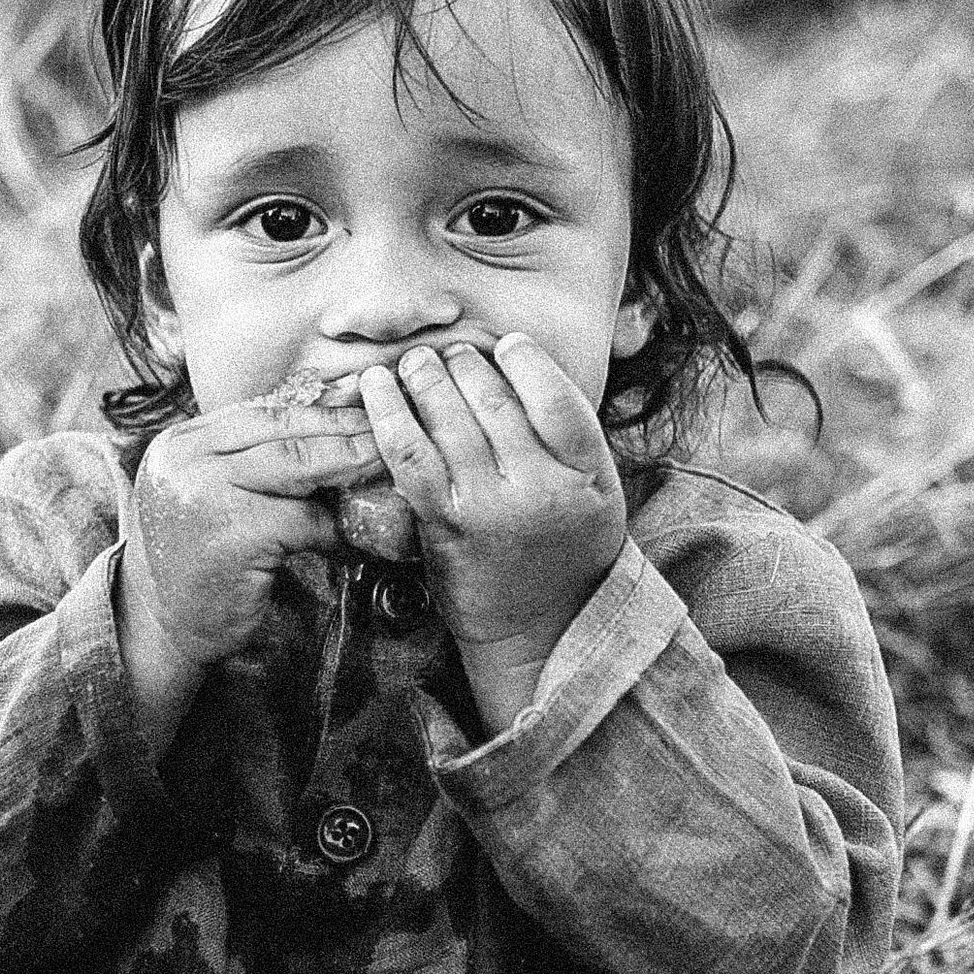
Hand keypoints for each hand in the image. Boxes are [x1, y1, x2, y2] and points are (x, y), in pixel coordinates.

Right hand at [118, 390, 380, 752]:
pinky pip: (302, 519)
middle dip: (342, 428)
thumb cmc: (197, 560)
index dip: (318, 408)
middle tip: (388, 428)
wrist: (162, 628)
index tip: (362, 405)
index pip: (261, 410)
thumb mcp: (209, 494)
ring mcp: (204, 495)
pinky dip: (332, 527)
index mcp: (181, 443)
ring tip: (384, 464)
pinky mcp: (233, 536)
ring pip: (296, 464)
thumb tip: (326, 424)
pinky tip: (352, 535)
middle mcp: (186, 461)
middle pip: (282, 429)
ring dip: (348, 464)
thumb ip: (247, 461)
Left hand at [357, 335, 626, 731]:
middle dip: (466, 363)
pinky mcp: (444, 524)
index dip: (526, 360)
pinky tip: (376, 386)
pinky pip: (409, 454)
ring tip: (415, 363)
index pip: (556, 397)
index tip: (507, 345)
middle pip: (496, 400)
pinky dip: (388, 413)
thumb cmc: (565, 550)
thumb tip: (524, 366)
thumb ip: (571, 437)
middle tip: (449, 352)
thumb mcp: (596, 492)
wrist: (538, 628)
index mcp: (587, 474)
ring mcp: (490, 506)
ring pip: (450, 418)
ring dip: (425, 377)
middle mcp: (541, 487)